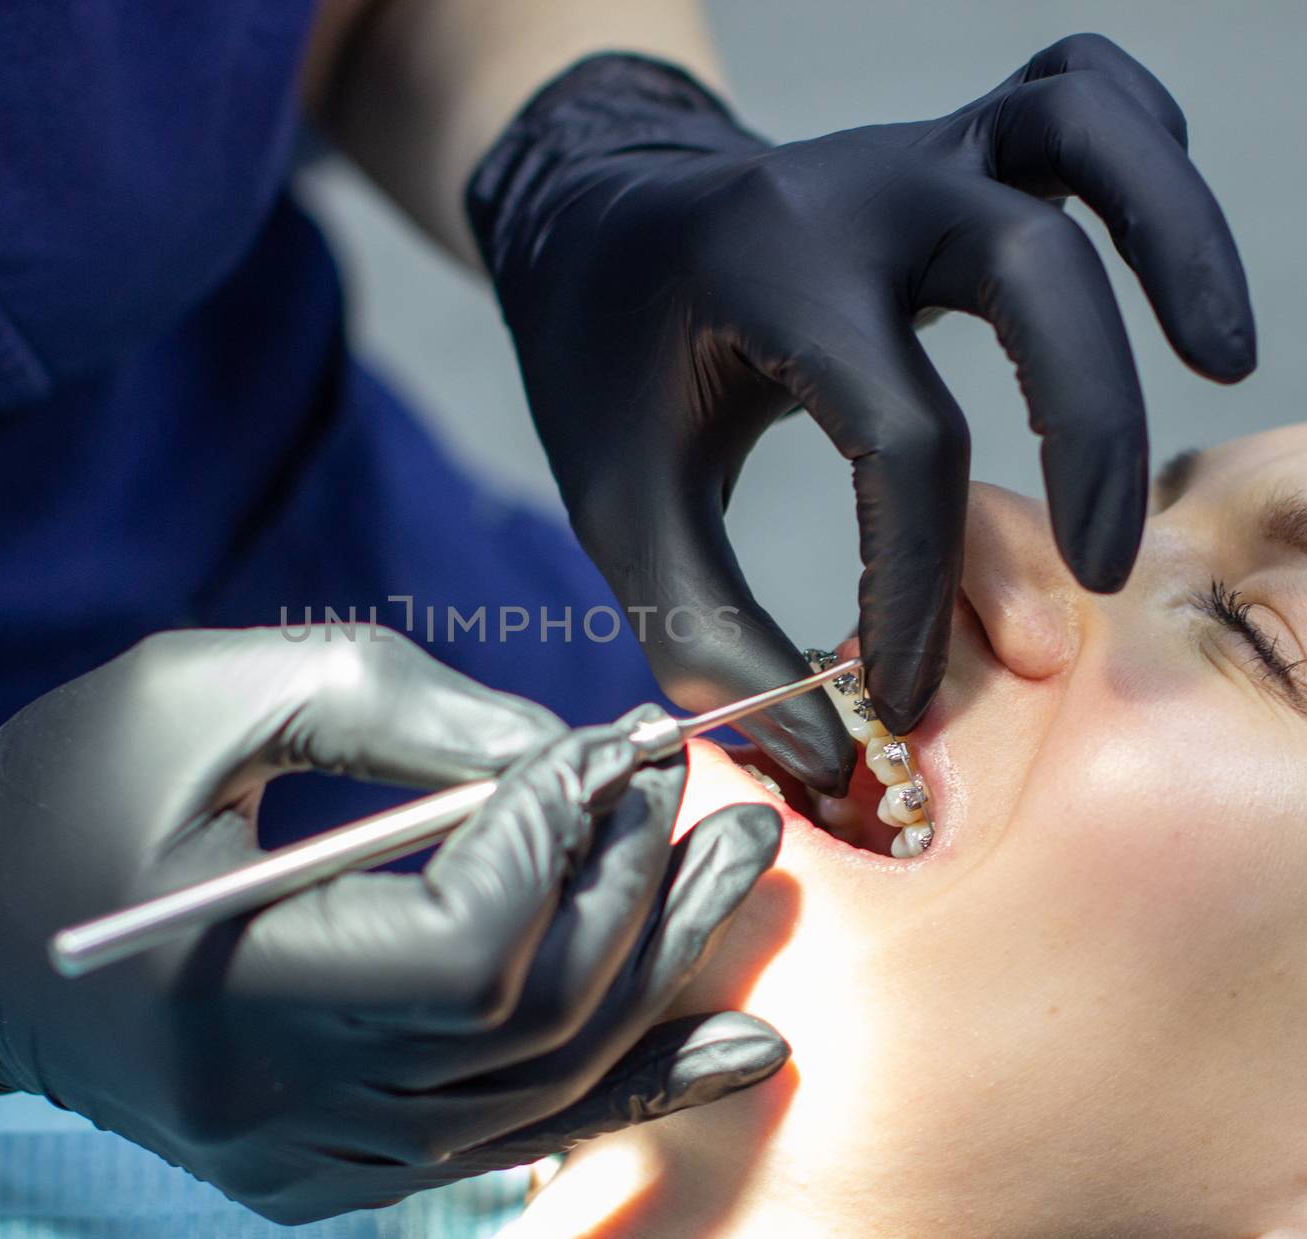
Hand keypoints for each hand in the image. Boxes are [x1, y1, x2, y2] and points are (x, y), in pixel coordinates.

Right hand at [0, 628, 784, 1221]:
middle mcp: (277, 1113)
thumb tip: (562, 756)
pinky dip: (632, 1077)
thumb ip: (397, 711)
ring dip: (660, 969)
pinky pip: (515, 1133)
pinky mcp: (332, 1165)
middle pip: (526, 1024)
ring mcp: (310, 1160)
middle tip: (699, 793)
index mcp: (226, 993)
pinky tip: (739, 1043)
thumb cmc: (72, 786)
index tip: (597, 748)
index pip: (460, 954)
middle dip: (632, 891)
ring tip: (742, 871)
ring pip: (544, 1088)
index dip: (553, 843)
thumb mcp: (210, 694)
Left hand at [469, 36, 1253, 787]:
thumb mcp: (619, 504)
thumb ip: (701, 628)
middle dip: (1093, 427)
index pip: (901, 436)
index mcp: (769, 274)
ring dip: (1176, 235)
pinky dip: (1143, 154)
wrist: (595, 232)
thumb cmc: (610, 371)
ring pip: (1083, 130)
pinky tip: (1158, 254)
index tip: (906, 690)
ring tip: (1227, 359)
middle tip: (1106, 567)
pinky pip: (1081, 93)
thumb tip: (819, 754)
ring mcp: (915, 146)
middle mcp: (858, 190)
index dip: (919, 585)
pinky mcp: (951, 142)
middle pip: (1033, 269)